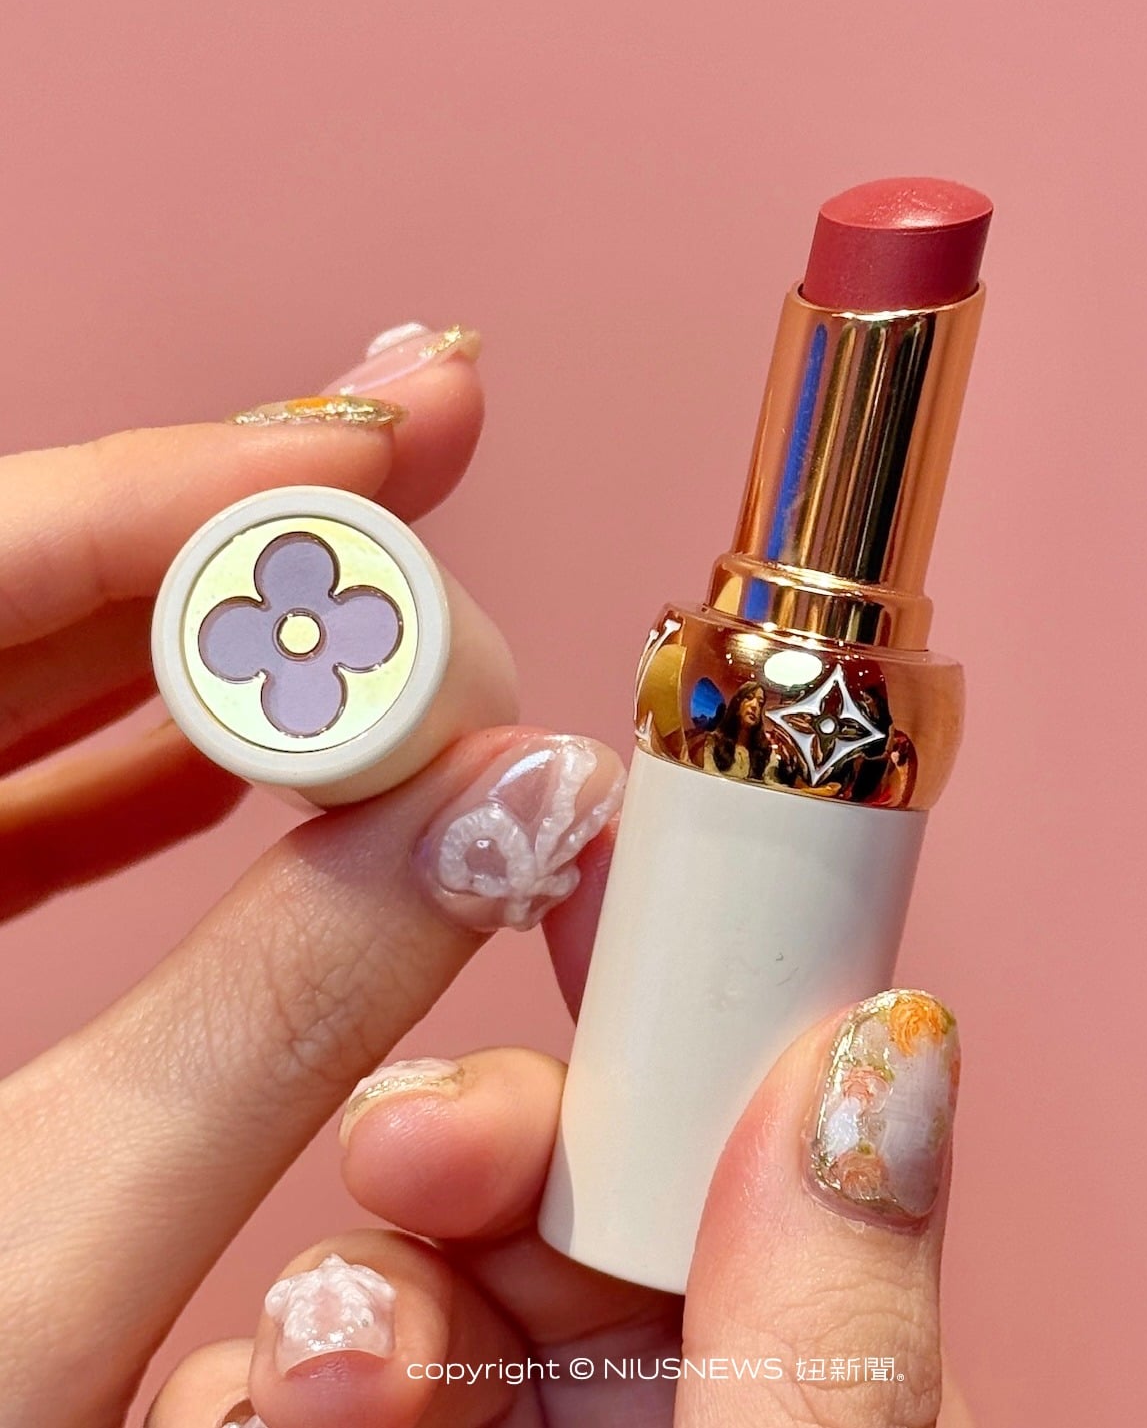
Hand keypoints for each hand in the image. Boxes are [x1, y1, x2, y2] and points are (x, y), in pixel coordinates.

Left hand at [0, 327, 615, 1425]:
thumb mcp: (46, 1272)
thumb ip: (281, 1019)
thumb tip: (513, 806)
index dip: (182, 492)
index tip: (382, 456)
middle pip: (10, 592)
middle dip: (223, 522)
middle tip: (416, 458)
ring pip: (9, 674)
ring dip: (197, 627)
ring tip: (375, 579)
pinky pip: (2, 795)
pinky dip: (137, 759)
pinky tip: (258, 760)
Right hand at [151, 891, 976, 1422]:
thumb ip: (827, 1337)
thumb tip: (885, 1056)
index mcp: (798, 1373)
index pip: (745, 1139)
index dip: (669, 988)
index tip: (584, 861)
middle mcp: (658, 1398)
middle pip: (564, 1208)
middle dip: (472, 1147)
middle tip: (411, 1150)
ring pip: (423, 1297)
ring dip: (352, 1289)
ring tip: (321, 1361)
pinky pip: (317, 1390)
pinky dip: (272, 1382)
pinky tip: (257, 1409)